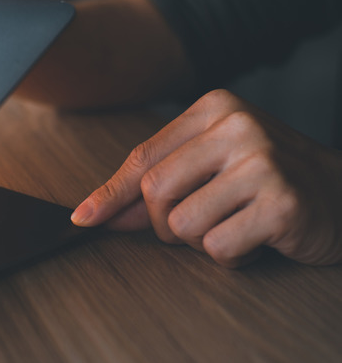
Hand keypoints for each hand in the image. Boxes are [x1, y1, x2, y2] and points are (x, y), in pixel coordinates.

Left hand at [71, 89, 341, 266]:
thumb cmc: (265, 183)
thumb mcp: (209, 169)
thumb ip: (154, 187)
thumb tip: (92, 213)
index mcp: (214, 109)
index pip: (142, 158)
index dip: (109, 194)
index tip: (83, 220)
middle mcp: (237, 125)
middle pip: (154, 193)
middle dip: (164, 226)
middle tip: (199, 227)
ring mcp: (263, 160)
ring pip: (183, 224)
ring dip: (201, 242)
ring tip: (235, 226)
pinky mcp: (282, 200)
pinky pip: (219, 247)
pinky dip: (231, 257)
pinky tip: (257, 240)